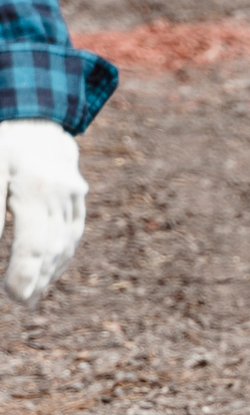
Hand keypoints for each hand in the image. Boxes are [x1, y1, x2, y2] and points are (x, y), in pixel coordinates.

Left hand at [0, 119, 86, 305]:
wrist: (36, 111)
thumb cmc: (5, 139)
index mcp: (38, 189)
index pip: (34, 243)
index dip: (24, 273)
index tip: (11, 296)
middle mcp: (63, 196)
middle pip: (53, 248)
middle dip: (37, 279)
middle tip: (20, 303)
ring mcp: (74, 196)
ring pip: (66, 243)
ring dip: (50, 272)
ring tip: (32, 295)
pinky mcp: (77, 196)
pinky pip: (73, 232)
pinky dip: (62, 254)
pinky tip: (51, 269)